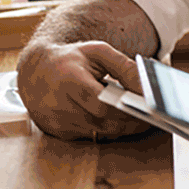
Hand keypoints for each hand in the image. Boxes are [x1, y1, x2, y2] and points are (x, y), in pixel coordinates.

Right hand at [16, 40, 152, 140]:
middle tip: (152, 117)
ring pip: (99, 132)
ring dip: (121, 127)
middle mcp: (59, 105)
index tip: (149, 109)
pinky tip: (118, 120)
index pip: (103, 105)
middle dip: (130, 121)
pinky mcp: (58, 132)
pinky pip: (90, 136)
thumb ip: (124, 67)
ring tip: (140, 117)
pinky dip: (106, 129)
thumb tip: (146, 87)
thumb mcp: (98, 52)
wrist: (36, 70)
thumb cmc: (72, 59)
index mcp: (70, 81)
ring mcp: (57, 122)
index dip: (127, 109)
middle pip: (104, 122)